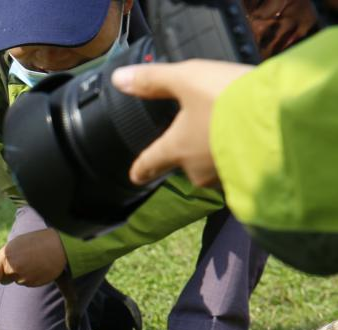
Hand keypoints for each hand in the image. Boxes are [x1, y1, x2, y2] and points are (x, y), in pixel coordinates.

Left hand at [0, 229, 66, 286]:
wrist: (59, 246)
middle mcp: (12, 267)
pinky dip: (31, 278)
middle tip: (21, 263)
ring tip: (33, 262)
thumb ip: (4, 258)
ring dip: (22, 275)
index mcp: (5, 255)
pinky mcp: (32, 283)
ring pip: (17, 281)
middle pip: (4, 280)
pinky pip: (27, 283)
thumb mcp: (16, 244)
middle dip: (9, 274)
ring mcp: (22, 276)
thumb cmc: (36, 242)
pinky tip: (38, 267)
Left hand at [112, 60, 251, 186]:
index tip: (136, 176)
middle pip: (187, 164)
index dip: (141, 169)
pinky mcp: (254, 179)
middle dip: (194, 152)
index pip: (150, 162)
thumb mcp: (187, 79)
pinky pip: (243, 171)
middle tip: (208, 132)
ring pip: (216, 168)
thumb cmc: (228, 99)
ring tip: (236, 134)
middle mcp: (197, 170)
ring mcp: (226, 177)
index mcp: (176, 148)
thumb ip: (153, 80)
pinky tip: (257, 145)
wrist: (280, 118)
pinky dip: (246, 160)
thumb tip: (118, 80)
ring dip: (222, 154)